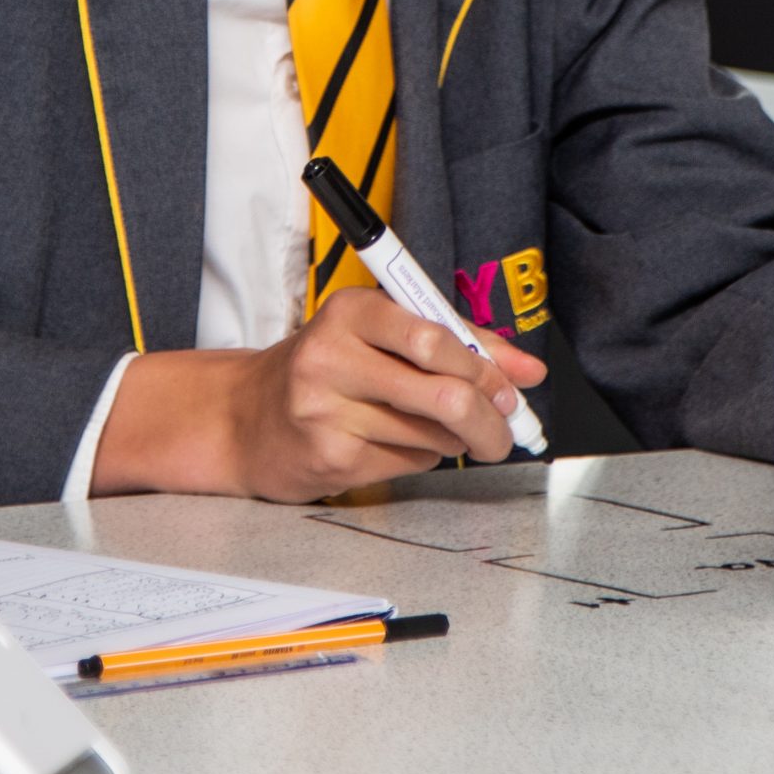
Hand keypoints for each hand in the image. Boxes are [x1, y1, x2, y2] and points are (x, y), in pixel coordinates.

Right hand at [91, 289, 546, 501]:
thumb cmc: (327, 369)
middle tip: (505, 429)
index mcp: (350, 311)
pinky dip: (421, 457)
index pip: (433, 337)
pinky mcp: (329, 457)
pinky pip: (408, 462)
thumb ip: (458, 342)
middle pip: (444, 394)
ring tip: (438, 429)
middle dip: (490, 419)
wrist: (245, 419)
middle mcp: (331, 356)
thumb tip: (528, 369)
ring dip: (454, 439)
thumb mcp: (383, 335)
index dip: (484, 367)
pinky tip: (395, 443)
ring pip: (432, 434)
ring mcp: (326, 410)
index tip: (511, 386)